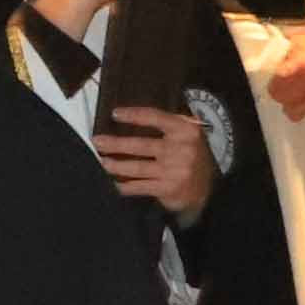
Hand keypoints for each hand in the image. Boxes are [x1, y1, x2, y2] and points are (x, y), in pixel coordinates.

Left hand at [96, 105, 210, 217]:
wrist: (207, 190)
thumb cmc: (191, 156)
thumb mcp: (189, 135)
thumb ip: (169, 123)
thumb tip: (133, 115)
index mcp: (186, 131)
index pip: (155, 117)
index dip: (133, 115)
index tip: (114, 114)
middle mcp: (181, 150)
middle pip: (140, 144)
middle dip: (115, 144)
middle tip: (97, 141)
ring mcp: (174, 171)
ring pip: (136, 167)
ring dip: (115, 165)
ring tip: (102, 161)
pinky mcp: (168, 189)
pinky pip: (139, 186)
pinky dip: (124, 186)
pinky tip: (113, 183)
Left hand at [266, 24, 304, 120]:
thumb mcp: (294, 41)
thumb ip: (281, 53)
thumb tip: (268, 62)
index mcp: (298, 65)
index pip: (278, 83)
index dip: (271, 84)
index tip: (271, 81)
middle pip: (283, 98)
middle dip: (277, 95)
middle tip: (277, 89)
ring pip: (296, 110)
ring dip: (289, 105)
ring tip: (288, 99)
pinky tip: (303, 103)